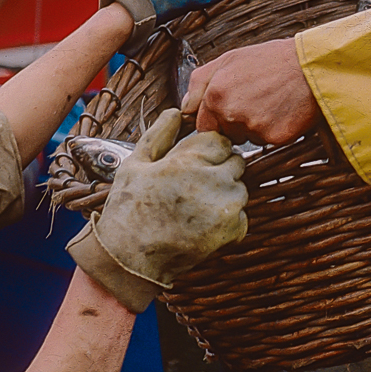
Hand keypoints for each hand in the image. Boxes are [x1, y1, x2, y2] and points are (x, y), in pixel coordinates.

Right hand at [66, 109, 248, 312]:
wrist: (129, 259)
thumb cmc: (128, 209)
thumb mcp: (135, 163)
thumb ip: (159, 134)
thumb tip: (176, 111)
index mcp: (188, 159)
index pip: (221, 141)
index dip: (208, 152)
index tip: (194, 166)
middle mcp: (212, 179)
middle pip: (236, 163)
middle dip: (220, 171)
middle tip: (194, 189)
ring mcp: (225, 205)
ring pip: (240, 189)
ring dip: (225, 195)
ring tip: (196, 209)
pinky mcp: (231, 230)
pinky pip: (242, 216)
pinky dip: (229, 221)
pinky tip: (203, 226)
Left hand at [182, 38, 320, 144]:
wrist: (311, 65)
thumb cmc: (271, 59)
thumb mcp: (230, 58)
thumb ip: (200, 82)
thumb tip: (185, 107)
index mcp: (215, 94)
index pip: (204, 125)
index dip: (218, 118)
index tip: (233, 108)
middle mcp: (230, 113)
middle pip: (225, 134)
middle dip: (236, 123)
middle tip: (257, 100)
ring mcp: (253, 127)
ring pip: (247, 138)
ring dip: (255, 127)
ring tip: (271, 102)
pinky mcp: (274, 137)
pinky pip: (268, 141)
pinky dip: (275, 130)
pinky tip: (283, 111)